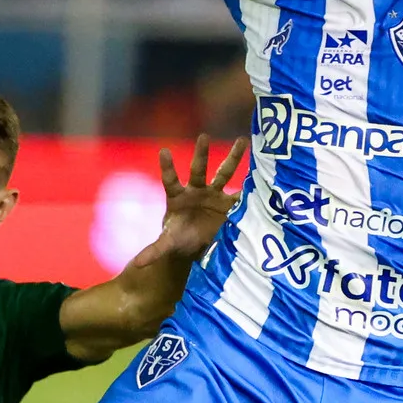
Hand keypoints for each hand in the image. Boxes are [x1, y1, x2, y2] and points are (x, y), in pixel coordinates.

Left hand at [124, 133, 246, 270]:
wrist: (197, 243)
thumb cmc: (179, 238)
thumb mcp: (168, 244)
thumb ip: (154, 251)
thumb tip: (137, 264)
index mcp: (177, 197)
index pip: (171, 180)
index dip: (168, 167)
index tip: (164, 151)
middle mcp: (196, 191)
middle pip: (198, 170)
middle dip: (201, 154)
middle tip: (203, 137)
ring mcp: (214, 195)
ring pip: (223, 173)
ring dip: (233, 158)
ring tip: (242, 140)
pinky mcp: (229, 203)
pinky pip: (240, 193)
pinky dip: (251, 186)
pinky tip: (264, 173)